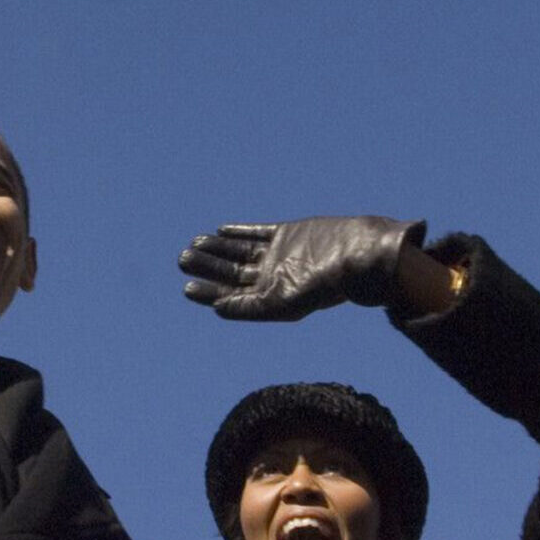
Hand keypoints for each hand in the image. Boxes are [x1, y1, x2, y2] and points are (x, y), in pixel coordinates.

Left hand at [178, 218, 426, 321]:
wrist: (357, 254)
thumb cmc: (324, 284)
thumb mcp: (283, 302)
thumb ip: (249, 308)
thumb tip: (217, 309)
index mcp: (271, 299)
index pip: (233, 297)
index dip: (208, 292)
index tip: (187, 287)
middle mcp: (273, 278)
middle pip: (232, 273)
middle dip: (208, 267)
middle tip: (183, 259)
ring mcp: (281, 255)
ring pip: (241, 252)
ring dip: (218, 248)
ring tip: (194, 244)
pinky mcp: (289, 234)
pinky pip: (259, 233)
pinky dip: (240, 231)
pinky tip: (222, 229)